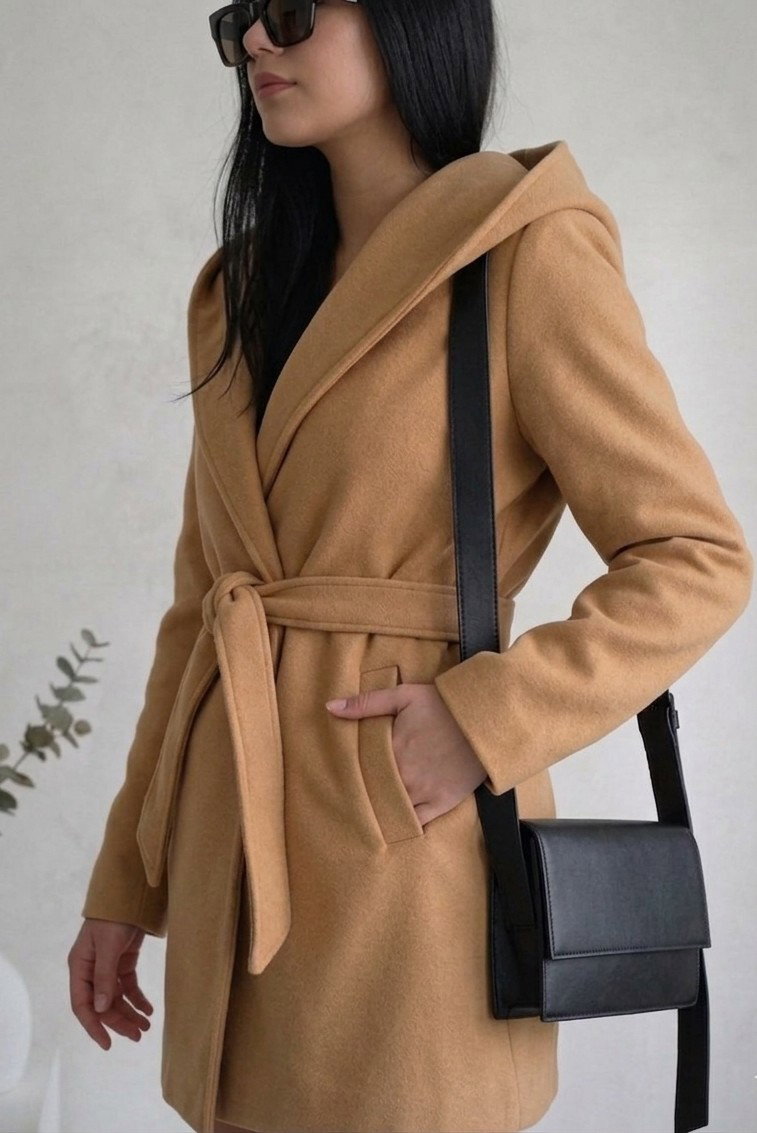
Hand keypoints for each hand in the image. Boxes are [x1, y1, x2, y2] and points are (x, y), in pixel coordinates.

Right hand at [68, 918, 153, 1049]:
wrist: (129, 894)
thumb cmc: (112, 918)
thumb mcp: (108, 947)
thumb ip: (105, 977)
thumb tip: (101, 1009)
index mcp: (79, 968)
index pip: (82, 1005)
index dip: (94, 1026)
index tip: (107, 1044)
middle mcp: (91, 971)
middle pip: (102, 1005)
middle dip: (119, 1022)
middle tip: (138, 1036)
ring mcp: (107, 967)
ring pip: (116, 998)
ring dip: (130, 1013)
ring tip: (146, 1027)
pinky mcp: (122, 962)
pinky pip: (128, 986)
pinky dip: (137, 998)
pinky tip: (148, 1009)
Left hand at [325, 681, 487, 826]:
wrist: (485, 719)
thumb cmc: (443, 705)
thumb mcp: (403, 695)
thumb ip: (366, 703)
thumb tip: (330, 708)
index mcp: (392, 750)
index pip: (360, 770)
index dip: (349, 774)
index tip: (336, 777)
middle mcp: (405, 776)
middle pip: (374, 791)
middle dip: (361, 794)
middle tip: (343, 799)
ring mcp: (424, 792)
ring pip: (391, 809)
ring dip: (378, 811)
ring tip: (363, 816)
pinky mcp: (442, 803)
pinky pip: (416, 822)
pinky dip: (402, 825)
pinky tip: (390, 827)